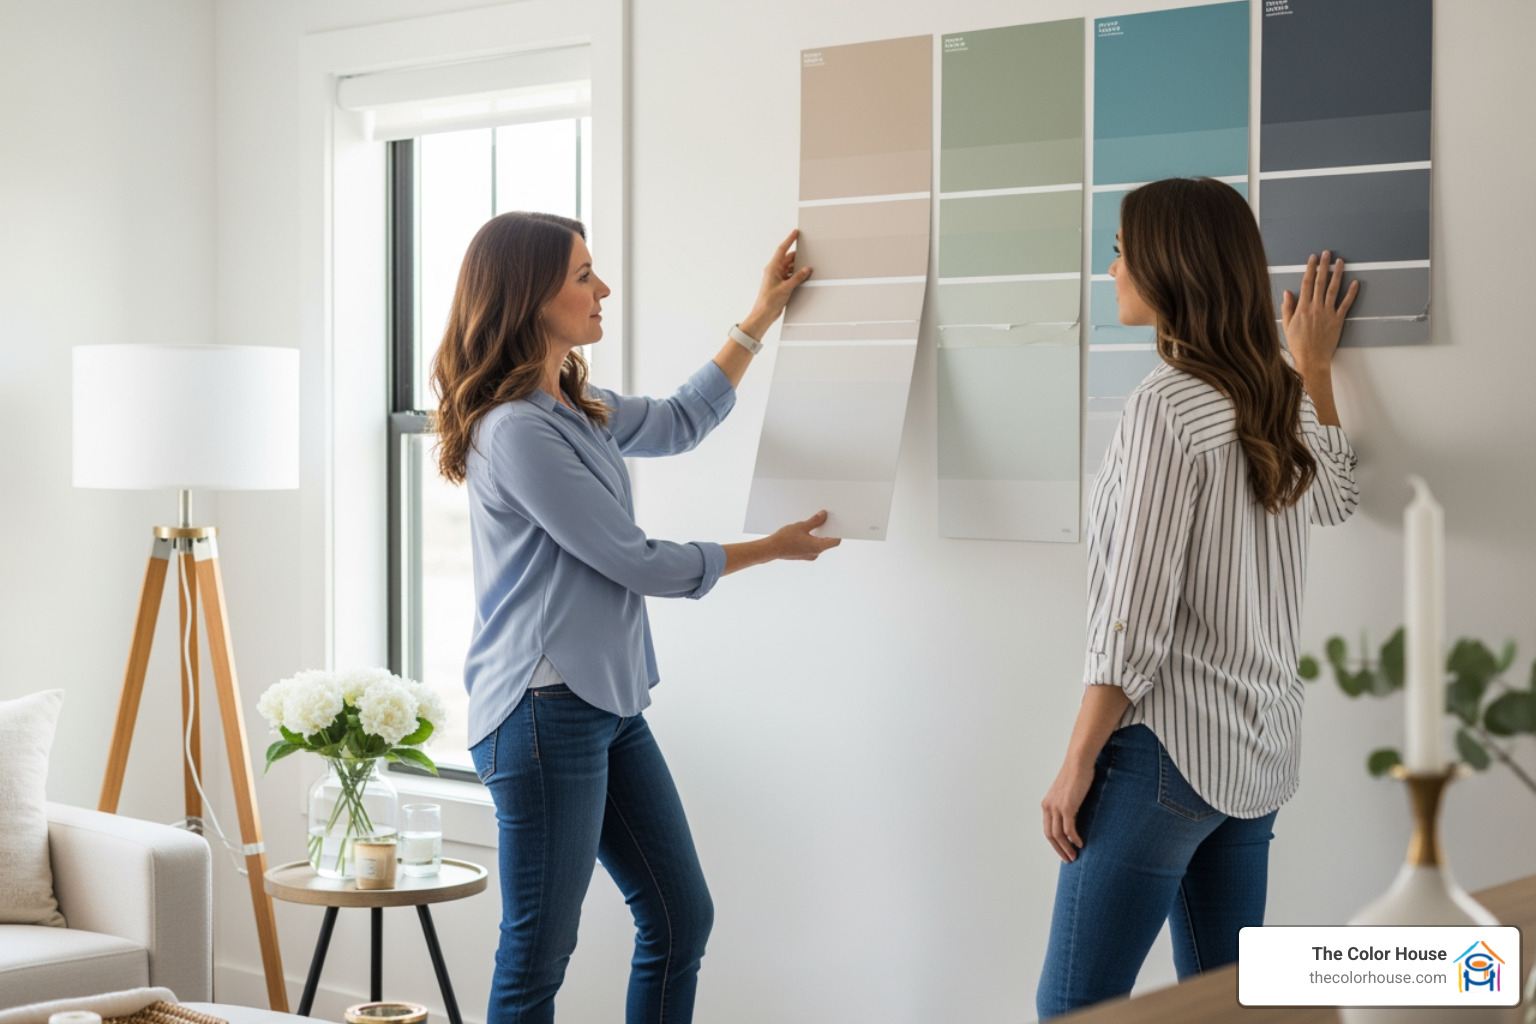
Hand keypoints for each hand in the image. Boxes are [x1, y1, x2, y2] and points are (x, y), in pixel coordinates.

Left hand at [739, 230, 812, 338]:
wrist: (764, 314)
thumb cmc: (769, 301)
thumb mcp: (786, 288)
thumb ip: (797, 277)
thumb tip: (806, 269)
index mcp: (772, 268)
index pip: (782, 250)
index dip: (789, 240)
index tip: (795, 232)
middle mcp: (774, 270)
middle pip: (788, 258)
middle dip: (798, 256)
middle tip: (808, 252)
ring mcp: (777, 277)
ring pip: (790, 267)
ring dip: (798, 267)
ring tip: (808, 267)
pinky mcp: (780, 284)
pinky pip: (790, 276)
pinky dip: (796, 275)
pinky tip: (803, 277)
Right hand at [768, 510, 840, 561]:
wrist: (771, 549)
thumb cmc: (784, 539)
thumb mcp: (802, 526)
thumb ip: (815, 521)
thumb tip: (824, 516)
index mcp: (818, 547)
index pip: (835, 541)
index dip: (837, 532)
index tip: (836, 524)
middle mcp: (815, 553)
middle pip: (827, 542)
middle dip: (826, 531)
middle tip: (823, 520)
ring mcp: (809, 555)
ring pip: (818, 544)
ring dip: (817, 534)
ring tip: (811, 525)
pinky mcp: (802, 555)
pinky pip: (811, 546)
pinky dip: (811, 539)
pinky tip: (804, 532)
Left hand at [1041, 757, 1094, 862]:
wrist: (1078, 762)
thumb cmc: (1077, 775)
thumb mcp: (1068, 793)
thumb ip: (1067, 806)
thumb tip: (1074, 818)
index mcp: (1047, 804)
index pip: (1047, 829)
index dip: (1054, 843)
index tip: (1063, 852)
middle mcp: (1048, 807)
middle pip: (1050, 835)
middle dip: (1059, 849)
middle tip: (1069, 859)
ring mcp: (1056, 807)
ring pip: (1059, 834)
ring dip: (1066, 848)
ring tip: (1075, 856)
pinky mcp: (1067, 807)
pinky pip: (1069, 828)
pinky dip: (1074, 838)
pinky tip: (1081, 844)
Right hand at [1281, 250, 1358, 375]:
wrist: (1311, 360)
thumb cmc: (1298, 345)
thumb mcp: (1286, 325)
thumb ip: (1288, 308)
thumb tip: (1288, 293)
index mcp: (1302, 308)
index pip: (1306, 283)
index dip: (1309, 269)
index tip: (1312, 258)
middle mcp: (1315, 308)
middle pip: (1320, 282)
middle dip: (1323, 266)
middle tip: (1326, 254)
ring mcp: (1328, 313)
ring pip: (1333, 289)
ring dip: (1337, 274)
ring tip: (1340, 262)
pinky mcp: (1338, 320)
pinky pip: (1346, 304)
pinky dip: (1351, 293)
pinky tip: (1355, 283)